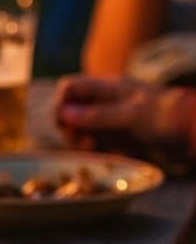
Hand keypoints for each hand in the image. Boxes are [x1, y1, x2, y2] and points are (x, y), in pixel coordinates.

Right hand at [55, 75, 195, 157]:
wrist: (195, 132)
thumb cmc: (168, 117)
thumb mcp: (131, 115)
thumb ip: (97, 115)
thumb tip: (62, 112)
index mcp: (108, 87)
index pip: (70, 88)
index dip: (61, 104)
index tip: (63, 124)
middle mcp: (107, 101)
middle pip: (72, 112)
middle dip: (73, 129)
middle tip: (86, 144)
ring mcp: (113, 119)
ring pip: (84, 130)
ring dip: (87, 143)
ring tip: (103, 152)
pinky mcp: (121, 136)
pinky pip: (100, 143)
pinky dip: (104, 151)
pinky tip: (119, 155)